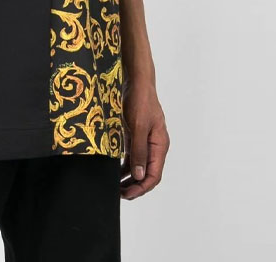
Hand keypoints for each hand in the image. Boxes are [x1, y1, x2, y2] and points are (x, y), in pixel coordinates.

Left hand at [121, 79, 169, 199]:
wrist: (137, 81)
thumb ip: (139, 151)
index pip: (154, 175)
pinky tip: (115, 171)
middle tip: (119, 194)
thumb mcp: (139, 127)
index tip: (127, 194)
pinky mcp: (136, 134)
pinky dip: (125, 165)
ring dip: (129, 177)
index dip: (142, 188)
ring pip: (139, 166)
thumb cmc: (140, 101)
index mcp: (160, 145)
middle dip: (135, 186)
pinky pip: (132, 155)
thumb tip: (140, 176)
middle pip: (147, 173)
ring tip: (116, 186)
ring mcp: (146, 140)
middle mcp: (155, 145)